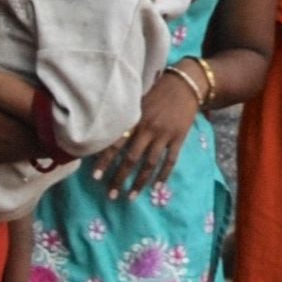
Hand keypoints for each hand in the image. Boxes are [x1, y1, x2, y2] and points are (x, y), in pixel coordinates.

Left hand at [97, 73, 200, 191]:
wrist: (185, 84)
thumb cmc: (157, 92)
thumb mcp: (137, 102)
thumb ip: (126, 119)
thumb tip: (106, 135)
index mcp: (135, 119)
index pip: (115, 143)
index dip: (105, 161)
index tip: (96, 177)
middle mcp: (147, 129)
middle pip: (131, 159)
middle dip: (120, 179)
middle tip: (111, 195)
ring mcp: (164, 135)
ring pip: (149, 164)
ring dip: (139, 182)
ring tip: (131, 197)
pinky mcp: (178, 138)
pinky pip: (170, 161)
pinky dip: (163, 175)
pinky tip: (156, 187)